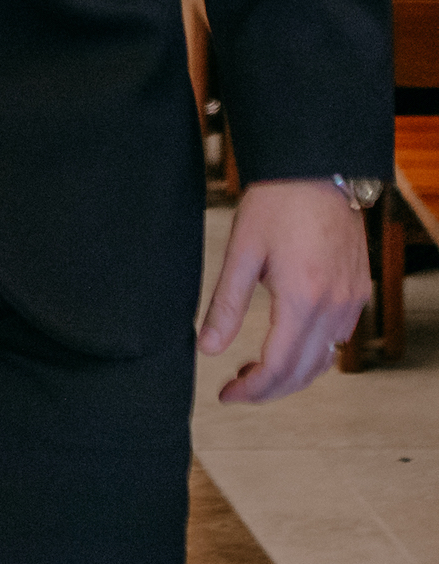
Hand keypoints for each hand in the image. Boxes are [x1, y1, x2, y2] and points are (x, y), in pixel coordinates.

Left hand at [199, 179, 372, 401]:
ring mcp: (352, 299)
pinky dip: (313, 353)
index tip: (227, 395)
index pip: (279, 367)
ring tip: (254, 370)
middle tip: (236, 389)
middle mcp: (335, 306)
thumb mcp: (241, 252)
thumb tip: (206, 349)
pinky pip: (338, 337)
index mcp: (303, 299)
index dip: (252, 389)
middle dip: (270, 389)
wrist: (316, 168)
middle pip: (305, 372)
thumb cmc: (277, 202)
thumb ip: (224, 305)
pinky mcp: (358, 290)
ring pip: (325, 359)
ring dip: (292, 374)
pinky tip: (286, 343)